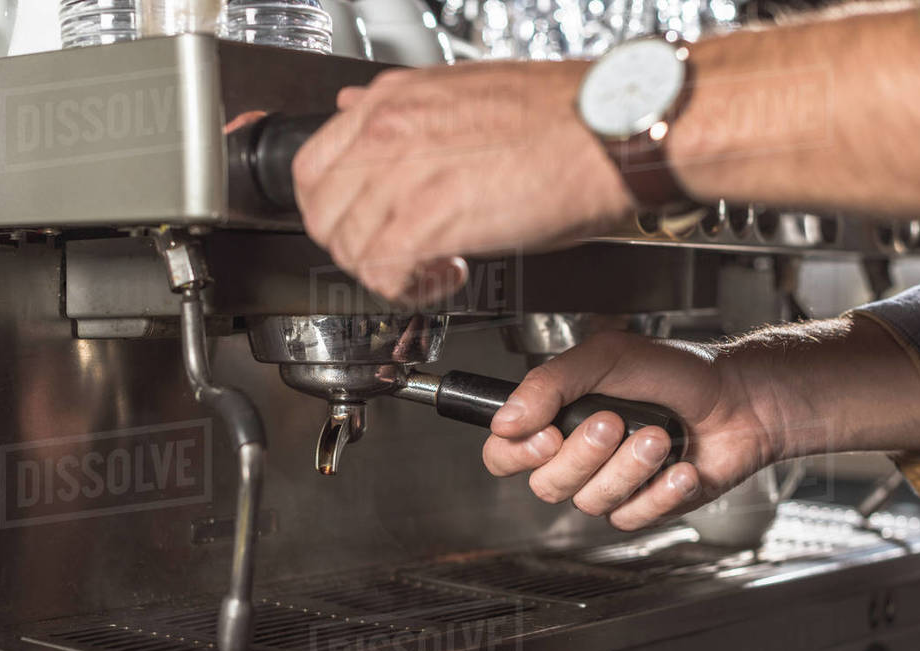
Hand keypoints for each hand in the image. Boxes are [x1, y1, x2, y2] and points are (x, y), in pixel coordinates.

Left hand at [293, 61, 632, 303]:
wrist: (608, 130)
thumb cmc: (559, 117)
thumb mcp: (463, 92)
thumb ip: (403, 110)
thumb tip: (357, 110)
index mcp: (390, 99)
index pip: (311, 166)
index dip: (332, 211)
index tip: (361, 226)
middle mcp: (387, 130)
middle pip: (321, 213)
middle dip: (353, 247)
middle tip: (395, 256)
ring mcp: (404, 173)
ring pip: (349, 247)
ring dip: (386, 272)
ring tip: (431, 268)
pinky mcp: (432, 218)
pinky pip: (384, 272)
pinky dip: (409, 289)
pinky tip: (447, 277)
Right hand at [482, 330, 777, 530]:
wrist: (739, 399)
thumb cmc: (675, 372)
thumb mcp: (606, 357)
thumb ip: (549, 383)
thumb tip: (505, 420)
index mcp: (556, 418)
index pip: (504, 454)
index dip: (516, 455)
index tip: (547, 435)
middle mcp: (576, 456)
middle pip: (546, 484)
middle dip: (584, 454)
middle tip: (614, 421)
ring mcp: (609, 485)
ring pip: (590, 503)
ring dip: (629, 468)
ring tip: (659, 436)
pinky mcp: (644, 508)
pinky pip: (631, 518)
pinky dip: (660, 491)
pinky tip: (681, 467)